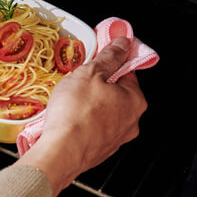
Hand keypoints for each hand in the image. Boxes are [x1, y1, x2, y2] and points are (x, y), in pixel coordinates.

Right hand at [20, 37, 147, 196]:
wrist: (61, 152)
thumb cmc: (76, 112)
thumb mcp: (91, 73)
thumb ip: (109, 56)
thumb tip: (123, 43)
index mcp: (135, 100)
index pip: (127, 72)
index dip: (109, 64)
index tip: (96, 62)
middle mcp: (132, 121)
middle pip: (116, 94)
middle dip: (98, 87)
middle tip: (78, 83)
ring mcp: (116, 140)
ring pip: (104, 114)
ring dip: (90, 107)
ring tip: (69, 104)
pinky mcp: (100, 152)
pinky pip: (93, 131)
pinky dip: (83, 124)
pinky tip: (68, 121)